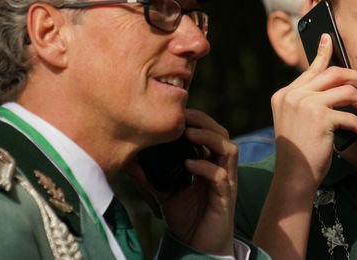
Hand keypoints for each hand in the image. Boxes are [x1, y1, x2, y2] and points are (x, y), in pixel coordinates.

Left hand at [138, 109, 237, 255]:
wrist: (196, 247)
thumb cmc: (184, 217)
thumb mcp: (163, 192)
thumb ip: (149, 176)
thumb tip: (128, 160)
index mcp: (208, 162)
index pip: (209, 131)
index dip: (196, 118)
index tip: (176, 111)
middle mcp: (220, 168)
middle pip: (222, 133)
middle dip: (204, 121)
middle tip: (183, 117)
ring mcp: (226, 181)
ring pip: (229, 148)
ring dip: (209, 137)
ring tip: (188, 133)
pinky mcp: (226, 197)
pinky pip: (222, 175)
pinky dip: (205, 166)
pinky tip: (188, 164)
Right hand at [271, 33, 356, 193]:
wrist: (293, 176)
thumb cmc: (300, 153)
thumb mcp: (297, 121)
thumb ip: (308, 102)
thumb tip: (334, 88)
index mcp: (285, 94)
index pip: (310, 69)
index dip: (322, 53)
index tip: (329, 38)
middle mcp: (293, 95)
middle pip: (334, 74)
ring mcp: (305, 104)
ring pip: (348, 91)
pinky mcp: (320, 118)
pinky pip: (352, 116)